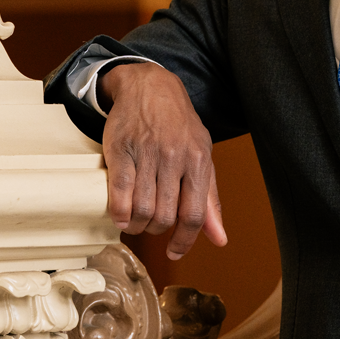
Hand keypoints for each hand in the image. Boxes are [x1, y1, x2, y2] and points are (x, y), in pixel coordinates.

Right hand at [97, 62, 227, 259]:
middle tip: (150, 225)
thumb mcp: (201, 154)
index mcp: (198, 160)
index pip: (194, 214)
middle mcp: (174, 157)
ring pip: (141, 209)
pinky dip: (119, 213)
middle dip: (156, 229)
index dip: (183, 241)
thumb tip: (220, 238)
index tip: (173, 252)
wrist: (150, 86)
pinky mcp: (120, 150)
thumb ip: (209, 198)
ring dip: (137, 224)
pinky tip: (121, 214)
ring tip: (136, 219)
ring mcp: (146, 153)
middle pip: (164, 216)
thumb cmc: (178, 124)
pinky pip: (119, 193)